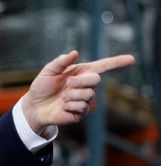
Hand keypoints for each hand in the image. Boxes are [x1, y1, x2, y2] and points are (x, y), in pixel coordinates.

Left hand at [21, 50, 135, 134]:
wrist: (35, 106)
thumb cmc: (42, 86)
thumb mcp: (48, 71)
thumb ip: (60, 62)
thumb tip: (74, 53)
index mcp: (81, 72)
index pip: (103, 66)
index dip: (117, 62)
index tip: (132, 59)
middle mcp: (86, 85)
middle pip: (96, 79)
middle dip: (79, 81)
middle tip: (66, 84)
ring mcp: (85, 99)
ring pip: (88, 94)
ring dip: (71, 95)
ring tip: (61, 97)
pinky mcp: (82, 112)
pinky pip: (82, 107)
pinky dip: (69, 105)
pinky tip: (63, 106)